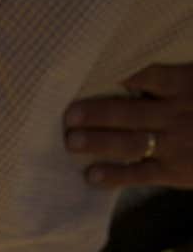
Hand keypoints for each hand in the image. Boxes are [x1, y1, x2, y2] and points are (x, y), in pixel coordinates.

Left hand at [64, 63, 192, 189]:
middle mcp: (176, 114)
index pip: (149, 76)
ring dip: (99, 142)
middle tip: (69, 115)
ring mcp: (173, 144)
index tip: (91, 76)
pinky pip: (139, 174)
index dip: (120, 76)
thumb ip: (168, 83)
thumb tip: (123, 77)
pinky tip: (91, 176)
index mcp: (184, 86)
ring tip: (72, 141)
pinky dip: (114, 176)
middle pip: (130, 112)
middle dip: (98, 113)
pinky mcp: (172, 171)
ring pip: (130, 143)